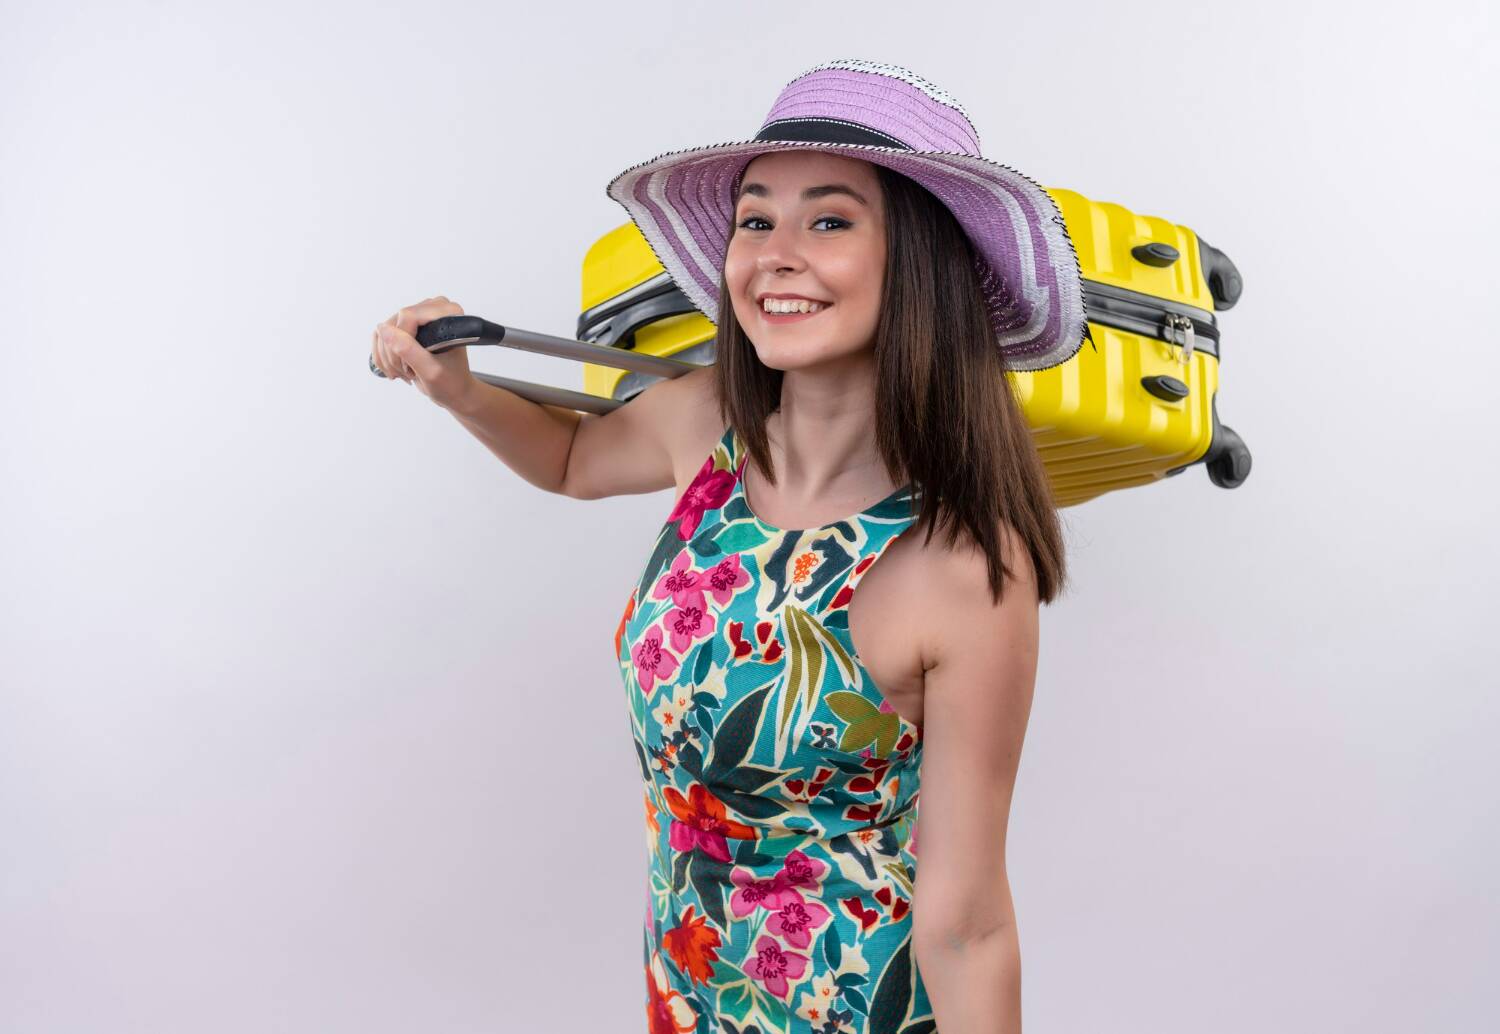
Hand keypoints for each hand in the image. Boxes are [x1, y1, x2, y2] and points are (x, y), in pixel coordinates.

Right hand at [371, 296, 476, 411]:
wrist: (453, 390)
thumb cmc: (451, 381)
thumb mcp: (430, 371)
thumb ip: (408, 350)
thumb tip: (383, 329)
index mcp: (447, 313)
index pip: (408, 316)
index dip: (401, 341)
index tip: (410, 364)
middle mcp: (433, 307)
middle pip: (394, 323)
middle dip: (394, 353)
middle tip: (408, 372)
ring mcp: (418, 314)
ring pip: (383, 330)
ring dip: (387, 357)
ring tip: (406, 372)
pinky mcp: (405, 324)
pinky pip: (380, 334)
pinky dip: (382, 356)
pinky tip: (397, 368)